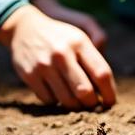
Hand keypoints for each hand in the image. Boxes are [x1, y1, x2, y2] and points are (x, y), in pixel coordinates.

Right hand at [0, 4, 116, 108]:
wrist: (25, 29)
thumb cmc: (61, 39)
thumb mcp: (80, 40)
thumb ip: (95, 62)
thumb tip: (106, 94)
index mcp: (79, 43)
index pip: (102, 74)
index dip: (109, 93)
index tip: (110, 103)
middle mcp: (62, 53)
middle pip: (85, 92)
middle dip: (91, 104)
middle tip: (92, 104)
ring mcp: (44, 65)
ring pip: (67, 101)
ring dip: (74, 105)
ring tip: (75, 99)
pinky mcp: (30, 75)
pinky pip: (50, 100)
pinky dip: (55, 101)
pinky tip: (56, 91)